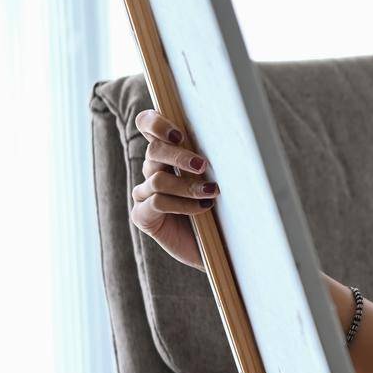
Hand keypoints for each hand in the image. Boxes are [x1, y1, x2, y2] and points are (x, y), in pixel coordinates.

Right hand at [130, 109, 218, 271]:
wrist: (221, 248)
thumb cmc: (223, 210)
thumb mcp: (219, 179)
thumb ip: (211, 159)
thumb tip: (230, 138)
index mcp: (167, 154)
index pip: (147, 126)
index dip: (156, 123)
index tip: (179, 134)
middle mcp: (152, 170)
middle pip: (154, 150)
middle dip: (179, 156)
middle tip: (203, 166)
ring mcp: (144, 194)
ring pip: (157, 178)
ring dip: (187, 186)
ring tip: (211, 193)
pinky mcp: (142, 216)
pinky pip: (157, 202)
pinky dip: (182, 204)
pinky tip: (203, 209)